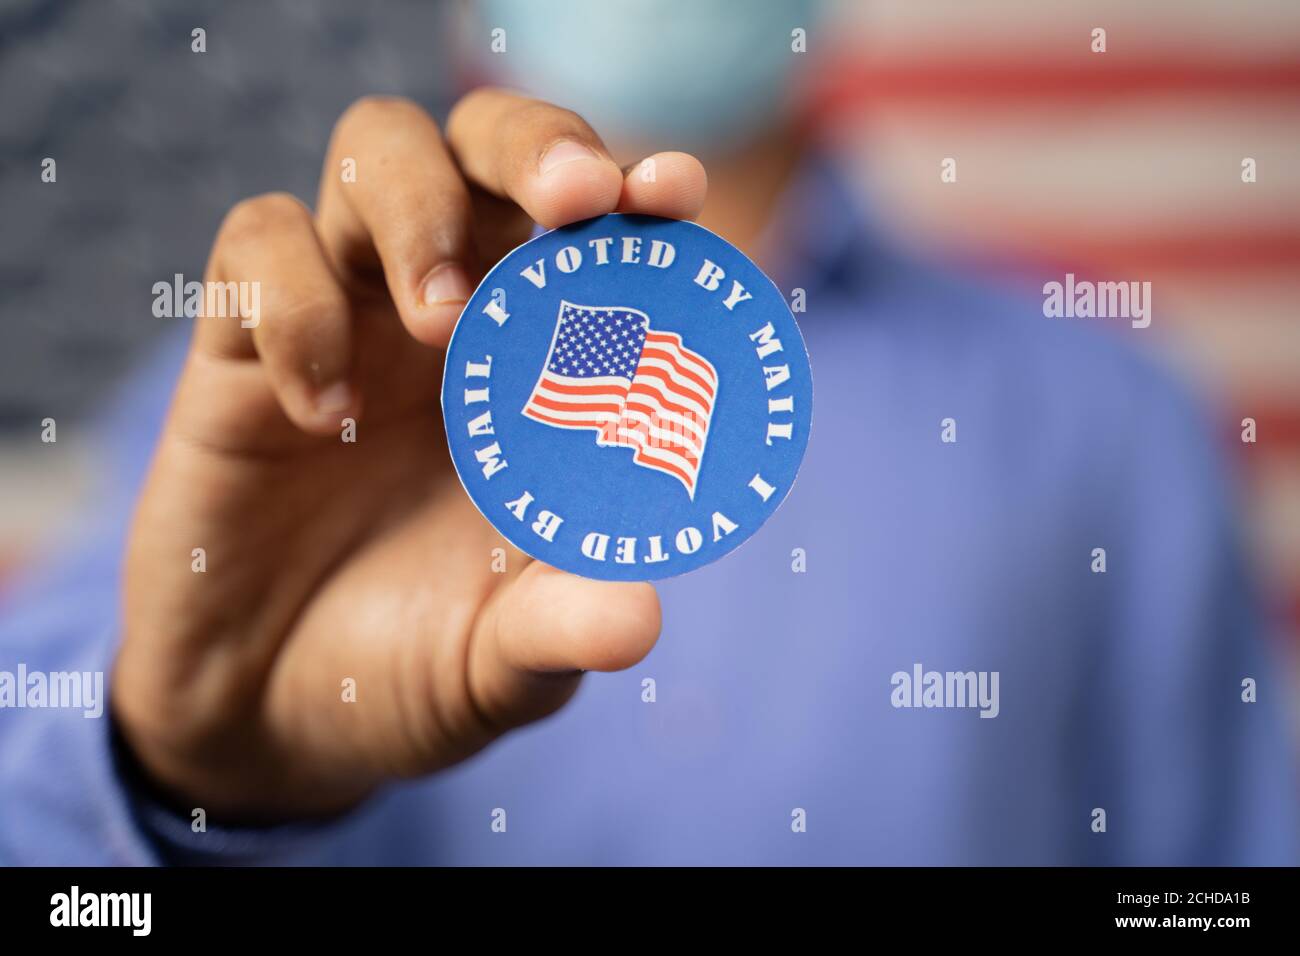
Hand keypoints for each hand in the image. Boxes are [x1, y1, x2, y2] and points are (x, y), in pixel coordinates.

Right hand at [113, 91, 707, 820]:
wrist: (272, 718)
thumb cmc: (411, 667)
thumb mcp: (500, 662)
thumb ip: (561, 629)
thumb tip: (640, 618)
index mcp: (536, 367)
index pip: (591, 235)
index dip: (635, 192)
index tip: (673, 195)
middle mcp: (449, 317)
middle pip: (486, 145)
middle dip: (536, 146)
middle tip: (576, 200)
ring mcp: (344, 318)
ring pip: (373, 154)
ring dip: (417, 208)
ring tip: (441, 324)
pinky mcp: (237, 350)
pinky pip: (255, 250)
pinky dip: (293, 305)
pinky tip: (322, 413)